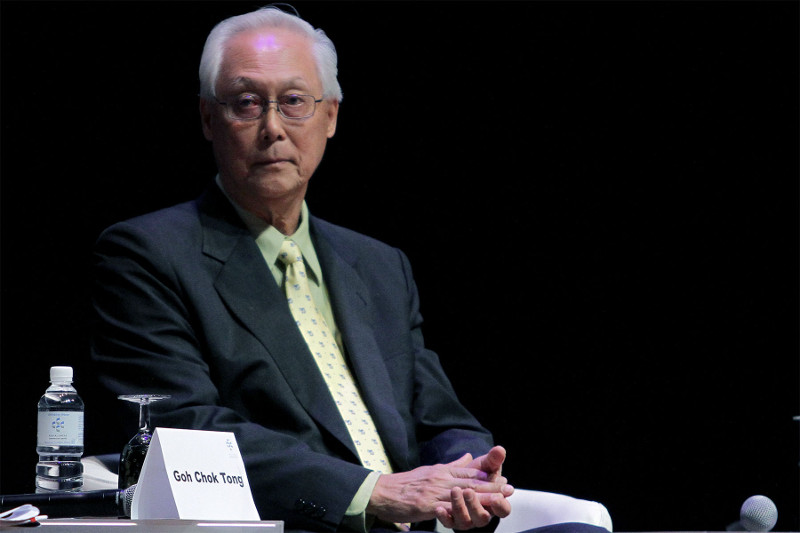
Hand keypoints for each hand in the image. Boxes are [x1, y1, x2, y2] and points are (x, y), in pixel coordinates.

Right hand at [367, 447, 512, 528]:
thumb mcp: (430, 470)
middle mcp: (440, 478)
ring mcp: (433, 491)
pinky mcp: (425, 505)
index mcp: (442, 471)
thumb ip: (451, 466)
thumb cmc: (406, 483)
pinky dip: (461, 508)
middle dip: (491, 485)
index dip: (488, 476)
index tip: (504, 478)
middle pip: (470, 482)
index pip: (469, 472)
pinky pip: (446, 507)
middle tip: (509, 488)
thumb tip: (468, 457)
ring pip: (462, 494)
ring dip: (481, 497)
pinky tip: (471, 511)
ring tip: (498, 499)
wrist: (382, 491)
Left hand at [436, 447, 512, 528]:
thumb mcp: (484, 466)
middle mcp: (481, 513)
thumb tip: (500, 449)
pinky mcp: (451, 520)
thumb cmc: (475, 474)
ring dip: (459, 506)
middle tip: (469, 491)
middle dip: (476, 504)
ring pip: (465, 520)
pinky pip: (448, 523)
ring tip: (454, 491)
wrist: (451, 481)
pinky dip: (444, 516)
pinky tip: (438, 508)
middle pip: (482, 517)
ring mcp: (466, 519)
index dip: (501, 504)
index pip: (503, 509)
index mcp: (493, 503)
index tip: (497, 497)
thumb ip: (492, 460)